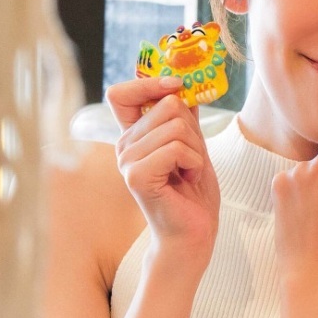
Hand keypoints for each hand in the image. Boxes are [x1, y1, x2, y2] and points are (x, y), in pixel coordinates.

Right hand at [106, 76, 219, 265]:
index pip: (121, 94)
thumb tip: (184, 83)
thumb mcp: (193, 146)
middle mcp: (124, 145)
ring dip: (196, 150)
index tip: (177, 86)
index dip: (148, 83)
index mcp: (133, 136)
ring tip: (189, 172)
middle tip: (191, 159)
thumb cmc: (193, 194)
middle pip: (167, 105)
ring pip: (176, 127)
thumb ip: (185, 117)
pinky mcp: (136, 176)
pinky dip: (194, 162)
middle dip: (193, 131)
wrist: (193, 235)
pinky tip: (188, 179)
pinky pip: (176, 148)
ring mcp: (127, 161)